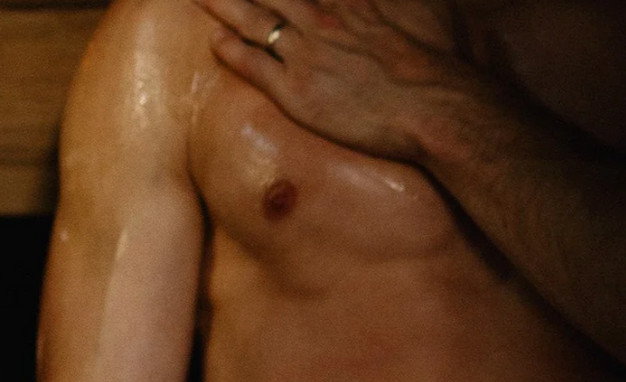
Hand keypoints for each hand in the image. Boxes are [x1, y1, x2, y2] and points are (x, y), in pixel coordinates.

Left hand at [193, 0, 467, 161]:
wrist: (433, 104)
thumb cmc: (432, 63)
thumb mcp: (414, 13)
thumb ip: (387, 7)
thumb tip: (380, 10)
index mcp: (346, 0)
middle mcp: (321, 16)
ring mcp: (307, 52)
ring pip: (253, 18)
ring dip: (222, 2)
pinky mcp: (298, 90)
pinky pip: (255, 64)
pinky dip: (231, 49)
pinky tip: (214, 39)